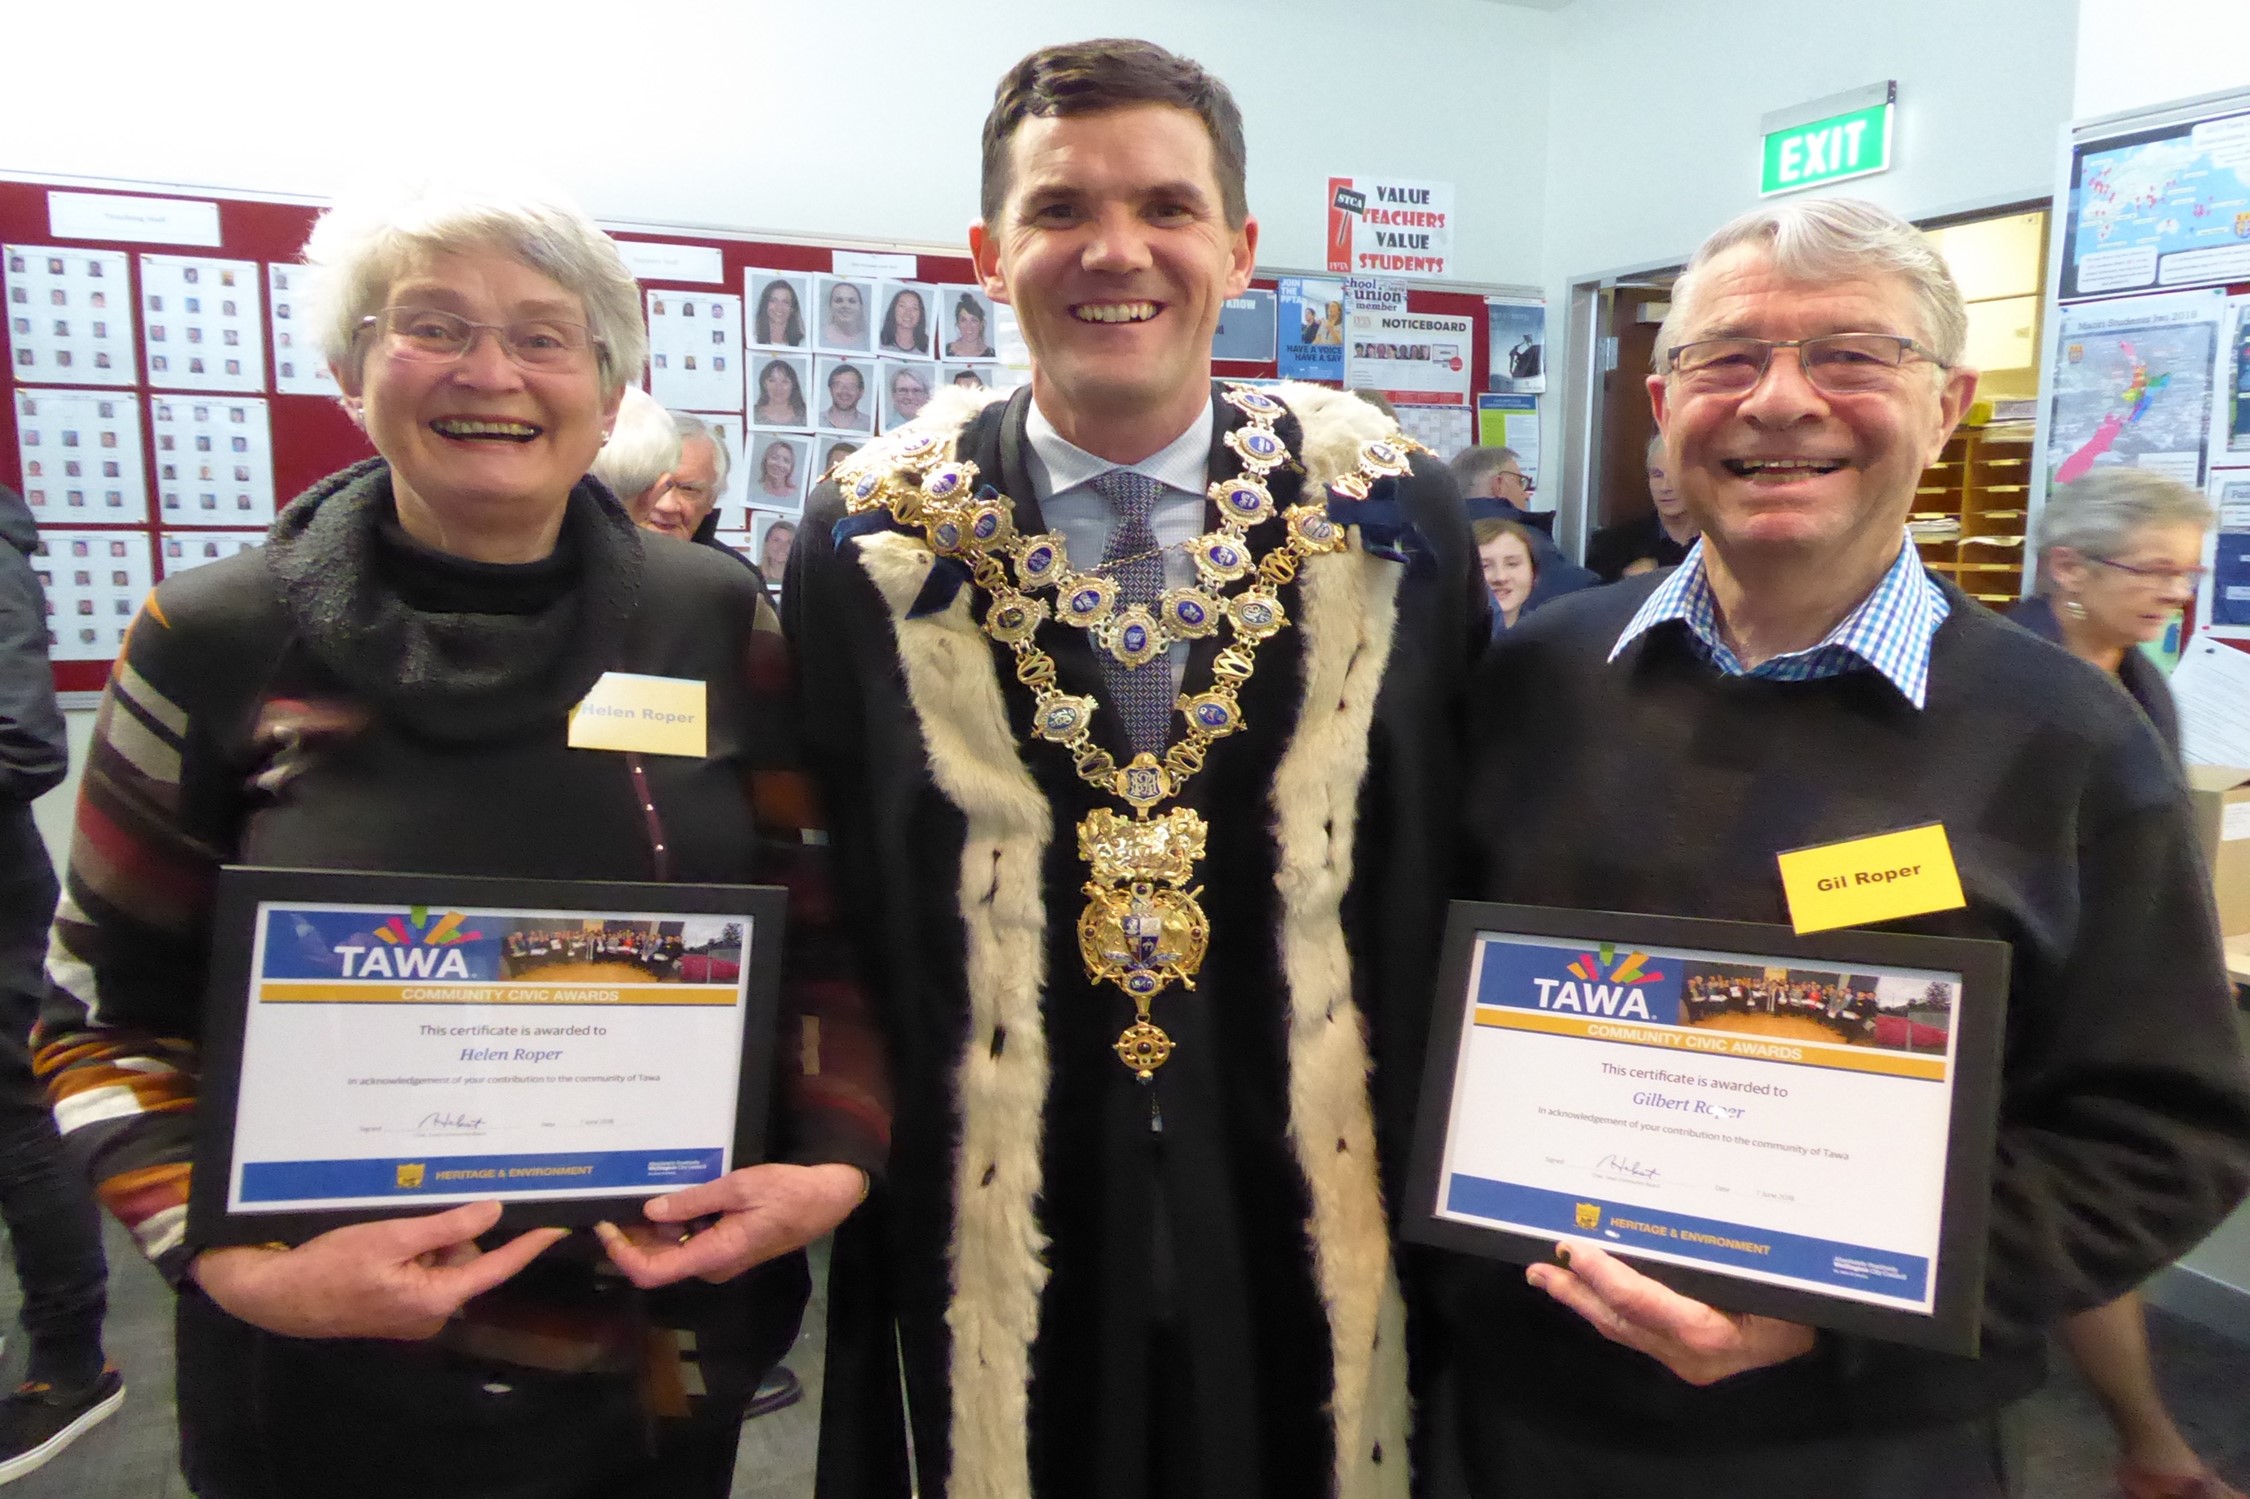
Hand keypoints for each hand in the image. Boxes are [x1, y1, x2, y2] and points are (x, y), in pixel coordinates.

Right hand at [189, 1201, 566, 1340]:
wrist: (277, 1296)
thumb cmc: (330, 1267)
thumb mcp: (390, 1238)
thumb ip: (445, 1226)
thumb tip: (493, 1210)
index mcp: (438, 1299)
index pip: (496, 1267)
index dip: (529, 1243)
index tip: (559, 1224)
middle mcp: (433, 1312)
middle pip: (465, 1257)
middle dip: (447, 1233)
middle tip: (408, 1221)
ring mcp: (415, 1312)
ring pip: (442, 1260)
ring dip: (424, 1240)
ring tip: (384, 1234)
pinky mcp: (398, 1306)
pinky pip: (421, 1269)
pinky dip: (409, 1251)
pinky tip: (377, 1245)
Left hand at [594, 1162, 866, 1288]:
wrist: (826, 1200)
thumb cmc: (789, 1192)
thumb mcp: (740, 1187)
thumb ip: (695, 1201)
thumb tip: (652, 1210)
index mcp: (714, 1255)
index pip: (653, 1272)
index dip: (622, 1255)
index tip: (605, 1227)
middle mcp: (711, 1265)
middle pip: (657, 1262)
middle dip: (632, 1237)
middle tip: (614, 1202)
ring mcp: (718, 1259)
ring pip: (671, 1251)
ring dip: (652, 1229)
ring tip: (639, 1193)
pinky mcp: (725, 1248)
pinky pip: (688, 1242)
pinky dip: (673, 1225)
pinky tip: (670, 1198)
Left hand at [1527, 1239, 1815, 1385]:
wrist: (1828, 1344)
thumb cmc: (1804, 1300)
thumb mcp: (1773, 1280)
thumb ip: (1724, 1263)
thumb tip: (1674, 1224)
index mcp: (1711, 1332)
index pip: (1643, 1303)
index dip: (1605, 1275)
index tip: (1574, 1247)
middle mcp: (1690, 1352)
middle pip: (1620, 1320)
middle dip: (1576, 1291)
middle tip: (1538, 1265)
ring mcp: (1685, 1359)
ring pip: (1621, 1328)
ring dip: (1582, 1300)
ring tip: (1547, 1276)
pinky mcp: (1684, 1357)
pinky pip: (1636, 1331)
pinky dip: (1607, 1309)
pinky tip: (1586, 1292)